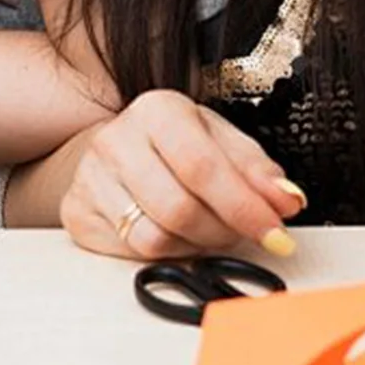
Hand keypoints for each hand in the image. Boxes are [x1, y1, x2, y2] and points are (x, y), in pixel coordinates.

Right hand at [59, 90, 307, 260]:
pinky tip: (176, 235)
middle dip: (223, 231)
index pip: (203, 166)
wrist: (119, 147)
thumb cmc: (174, 143)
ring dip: (195, 247)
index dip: (244, 206)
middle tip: (243, 232)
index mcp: (157, 109)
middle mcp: (117, 139)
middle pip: (179, 209)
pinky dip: (166, 254)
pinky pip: (131, 254)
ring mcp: (91, 178)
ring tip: (208, 229)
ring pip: (154, 239)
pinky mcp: (77, 214)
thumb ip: (256, 170)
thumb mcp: (219, 139)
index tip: (274, 231)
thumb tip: (287, 199)